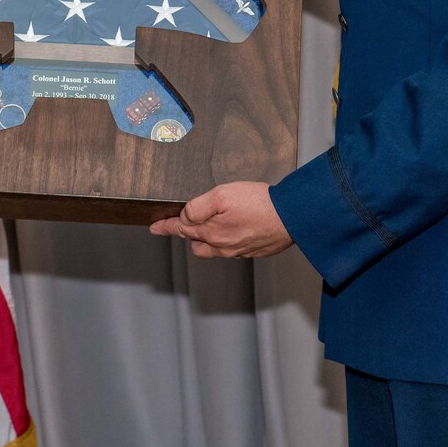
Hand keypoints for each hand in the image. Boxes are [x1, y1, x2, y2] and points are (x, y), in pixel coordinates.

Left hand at [148, 181, 292, 259]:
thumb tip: (185, 217)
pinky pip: (234, 249)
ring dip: (208, 239)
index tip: (154, 227)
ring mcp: (239, 251)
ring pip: (214, 249)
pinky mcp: (254, 250)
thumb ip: (198, 207)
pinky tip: (237, 228)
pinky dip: (229, 240)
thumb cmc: (259, 204)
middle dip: (188, 233)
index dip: (166, 227)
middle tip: (185, 222)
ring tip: (212, 225)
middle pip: (196, 243)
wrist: (293, 217)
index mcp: (211, 233)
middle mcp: (223, 246)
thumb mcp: (222, 195)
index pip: (181, 230)